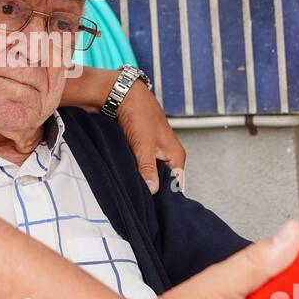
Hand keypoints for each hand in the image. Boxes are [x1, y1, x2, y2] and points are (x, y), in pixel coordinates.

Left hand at [115, 76, 184, 191]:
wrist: (123, 93)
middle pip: (162, 180)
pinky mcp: (143, 146)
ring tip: (131, 186)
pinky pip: (141, 163)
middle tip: (138, 197)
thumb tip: (152, 190)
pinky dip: (134, 168)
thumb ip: (148, 168)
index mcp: (175, 155)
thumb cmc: (138, 114)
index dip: (163, 195)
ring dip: (141, 177)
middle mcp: (168, 154)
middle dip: (150, 186)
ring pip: (150, 172)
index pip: (175, 185)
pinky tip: (126, 173)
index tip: (149, 205)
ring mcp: (155, 150)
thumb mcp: (143, 145)